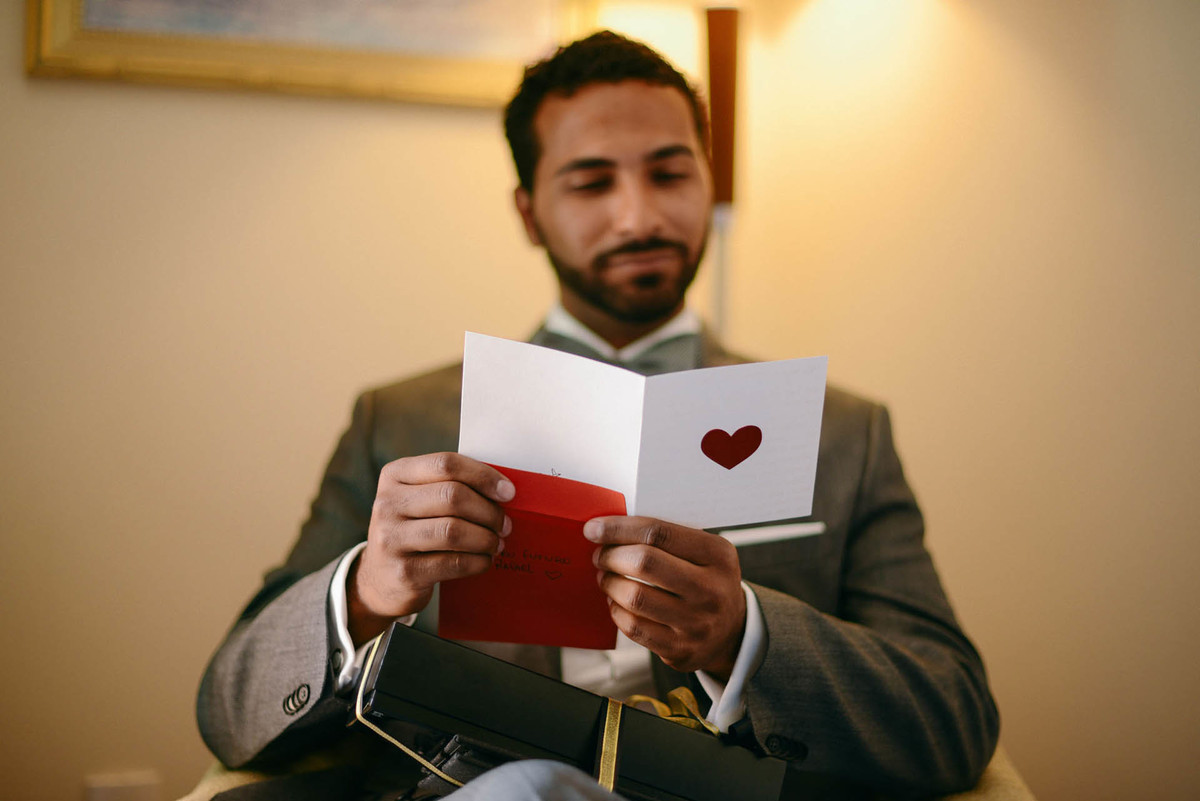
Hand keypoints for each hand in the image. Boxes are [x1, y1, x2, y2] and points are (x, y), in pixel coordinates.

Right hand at [348, 453, 513, 644]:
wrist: (380, 578)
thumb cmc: (415, 529)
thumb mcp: (421, 499)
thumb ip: (452, 486)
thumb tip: (504, 491)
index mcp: (395, 475)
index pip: (446, 464)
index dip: (483, 476)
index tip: (508, 492)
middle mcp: (388, 503)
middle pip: (452, 496)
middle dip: (488, 511)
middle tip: (505, 524)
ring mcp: (391, 538)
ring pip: (454, 531)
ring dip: (486, 538)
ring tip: (497, 543)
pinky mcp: (403, 571)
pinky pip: (453, 563)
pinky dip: (478, 561)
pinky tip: (485, 560)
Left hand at [584, 516, 745, 679]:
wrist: (732, 632)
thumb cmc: (707, 581)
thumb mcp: (706, 553)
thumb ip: (669, 539)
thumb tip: (613, 528)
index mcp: (718, 555)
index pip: (658, 533)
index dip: (619, 528)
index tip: (594, 529)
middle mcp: (711, 589)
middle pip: (644, 562)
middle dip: (611, 555)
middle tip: (600, 555)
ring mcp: (696, 623)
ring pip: (635, 597)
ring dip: (610, 583)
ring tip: (606, 577)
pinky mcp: (680, 649)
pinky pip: (634, 627)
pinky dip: (616, 610)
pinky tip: (617, 602)